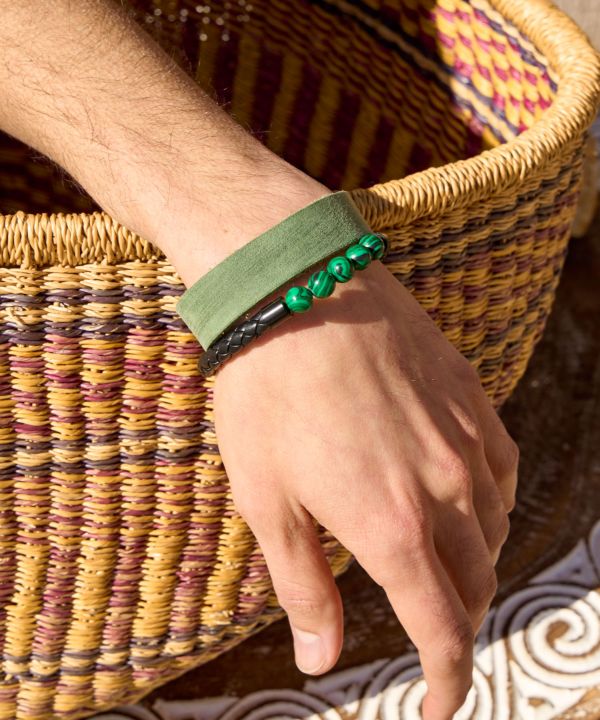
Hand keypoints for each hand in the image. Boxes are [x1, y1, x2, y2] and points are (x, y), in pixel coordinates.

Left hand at [213, 258, 517, 719]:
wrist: (297, 288)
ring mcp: (464, 437)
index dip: (445, 680)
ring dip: (476, 563)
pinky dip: (491, 502)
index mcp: (391, 525)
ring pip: (496, 527)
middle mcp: (444, 488)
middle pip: (476, 582)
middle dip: (458, 623)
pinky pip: (502, 467)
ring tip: (446, 569)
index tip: (438, 707)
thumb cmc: (266, 393)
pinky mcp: (469, 394)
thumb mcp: (266, 499)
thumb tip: (321, 659)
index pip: (442, 629)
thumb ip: (303, 587)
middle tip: (433, 635)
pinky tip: (469, 498)